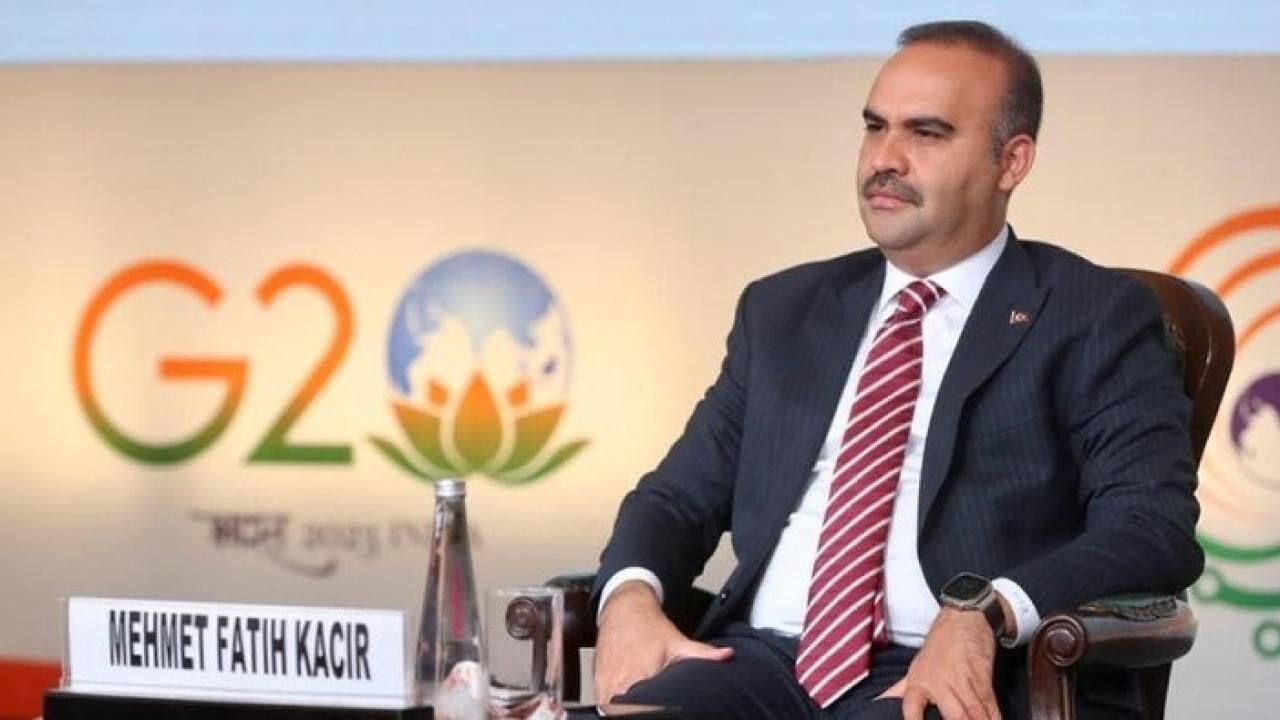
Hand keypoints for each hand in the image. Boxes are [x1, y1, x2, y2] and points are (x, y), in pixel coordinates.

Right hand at [593, 581, 733, 702]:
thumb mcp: (678, 642)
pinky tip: (624, 703)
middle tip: (652, 705)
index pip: (639, 708)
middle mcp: (617, 683)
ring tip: (637, 704)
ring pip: (610, 708)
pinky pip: (602, 702)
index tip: (657, 708)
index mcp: (638, 676)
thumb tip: (727, 656)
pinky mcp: (597, 683)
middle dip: (637, 710)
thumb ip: (702, 654)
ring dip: (623, 708)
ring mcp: (604, 684)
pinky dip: (612, 705)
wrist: (622, 609)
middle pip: (624, 709)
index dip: (649, 710)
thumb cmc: (647, 626)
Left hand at [879, 608, 999, 719]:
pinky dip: (994, 717)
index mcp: (919, 682)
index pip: (912, 705)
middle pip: (954, 715)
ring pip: (974, 713)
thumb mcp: (915, 667)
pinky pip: (989, 704)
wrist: (963, 619)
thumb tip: (879, 702)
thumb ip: (900, 690)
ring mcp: (962, 680)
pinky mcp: (982, 678)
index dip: (913, 719)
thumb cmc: (938, 646)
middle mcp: (940, 683)